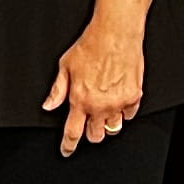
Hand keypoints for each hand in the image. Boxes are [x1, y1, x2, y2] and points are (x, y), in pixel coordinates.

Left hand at [42, 17, 145, 157]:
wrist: (116, 33)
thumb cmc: (91, 45)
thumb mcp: (66, 66)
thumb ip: (58, 90)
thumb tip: (49, 105)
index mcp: (80, 100)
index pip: (72, 133)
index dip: (68, 146)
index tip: (66, 150)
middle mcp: (99, 106)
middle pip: (95, 136)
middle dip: (90, 133)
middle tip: (88, 122)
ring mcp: (118, 103)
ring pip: (113, 129)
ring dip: (107, 124)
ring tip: (104, 111)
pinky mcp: (134, 96)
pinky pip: (129, 115)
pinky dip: (124, 111)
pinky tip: (118, 100)